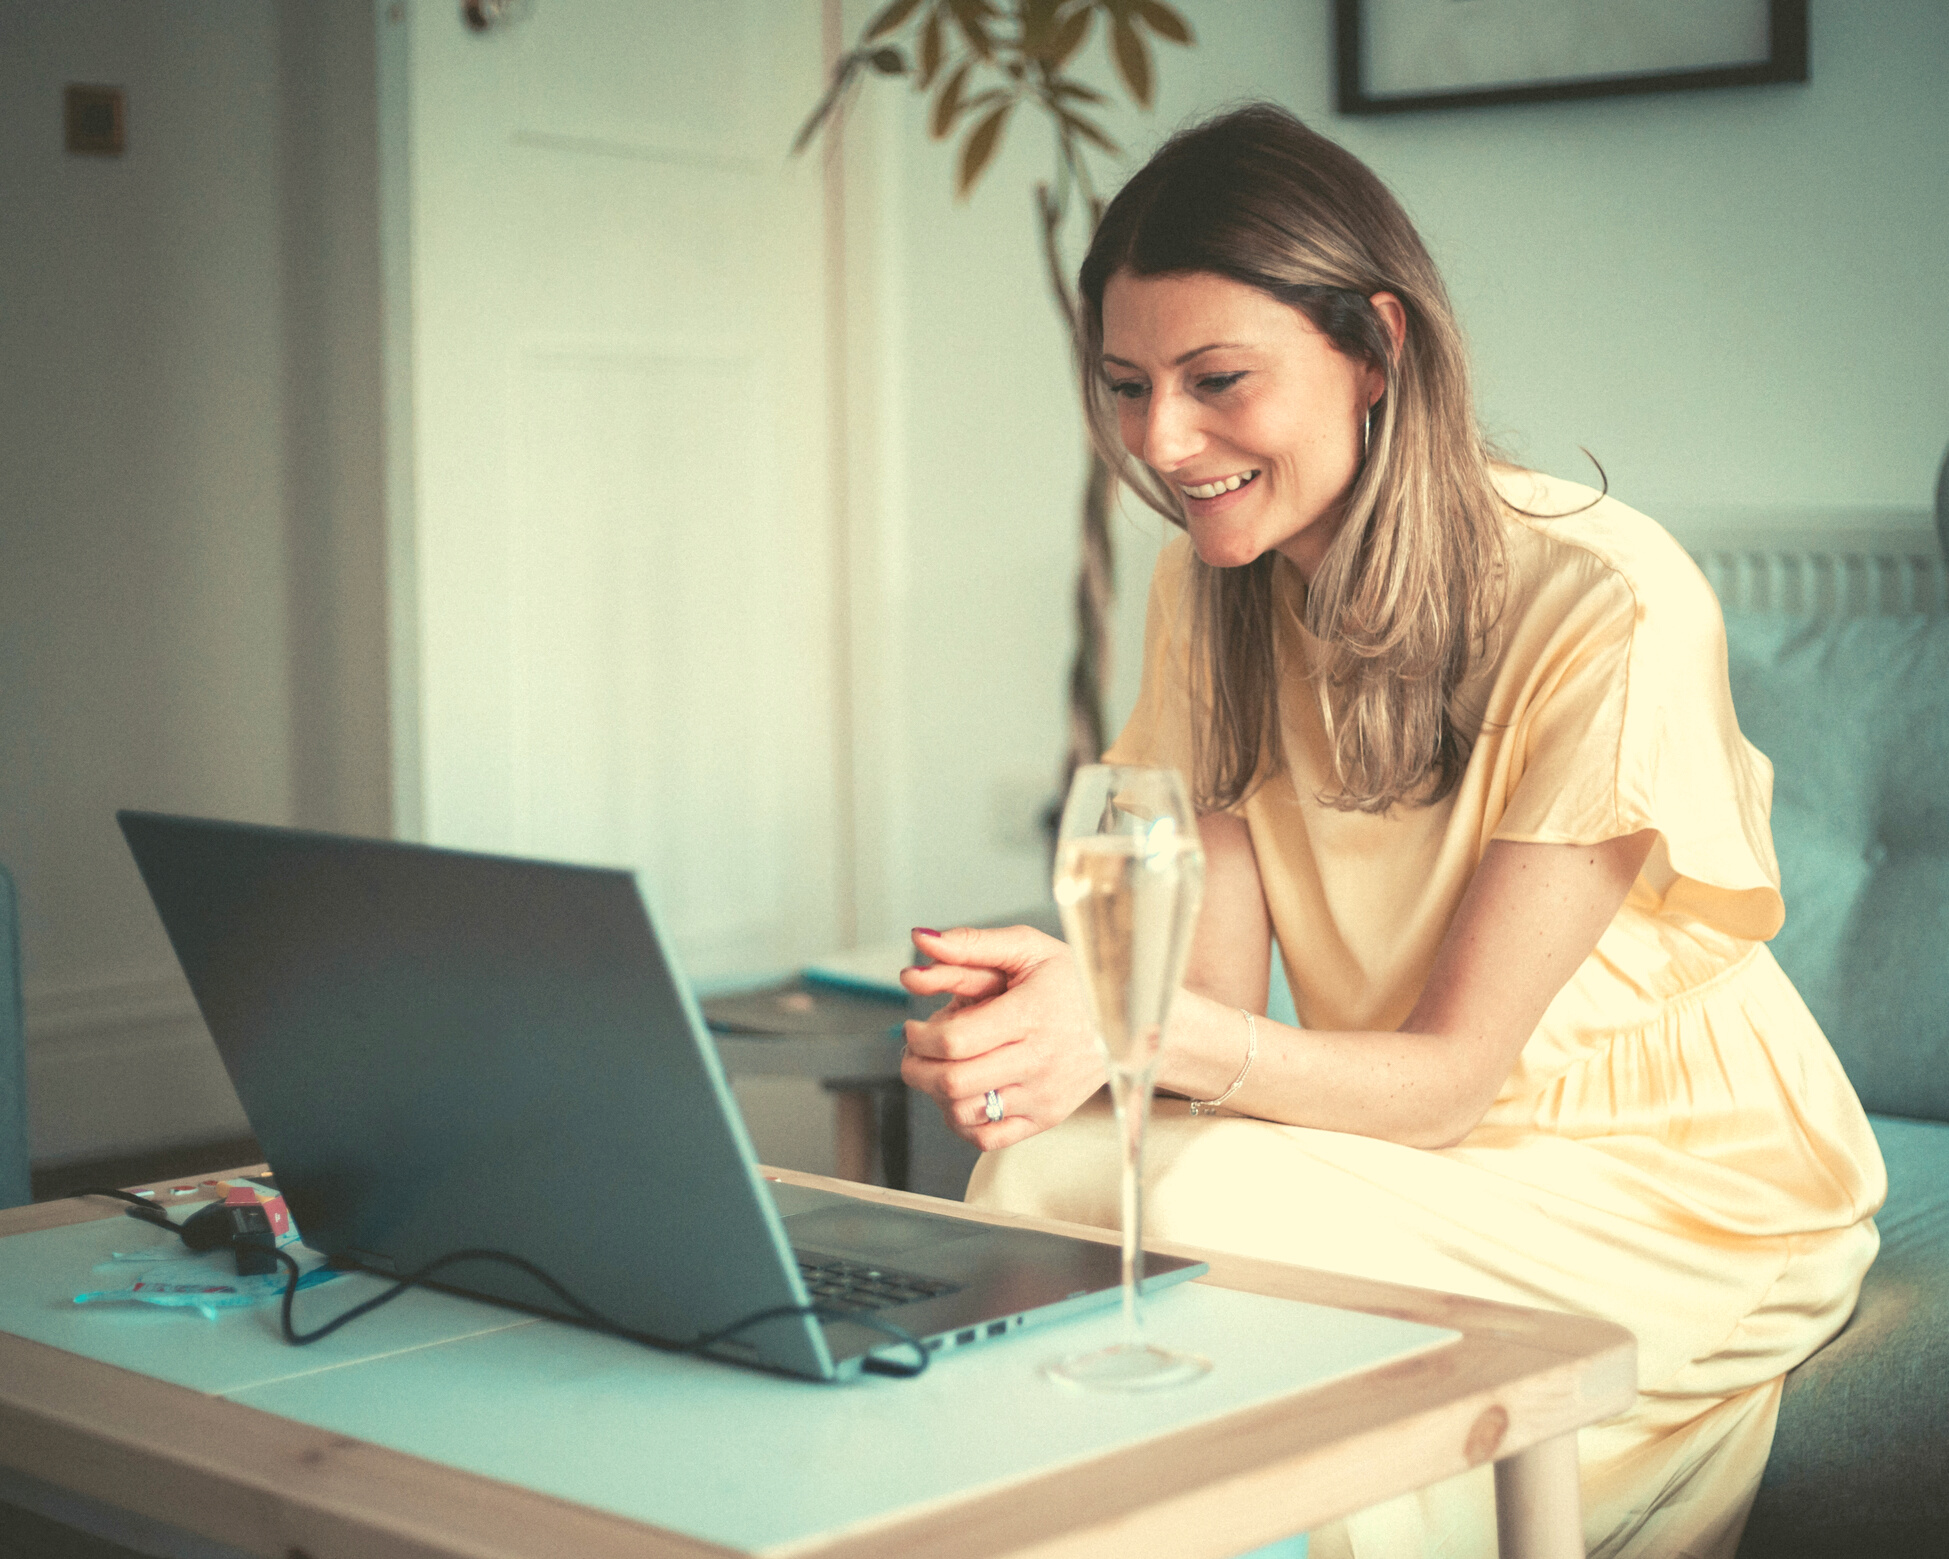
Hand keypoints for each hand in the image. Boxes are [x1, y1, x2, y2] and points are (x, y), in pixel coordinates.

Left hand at [899, 925, 1105, 1151]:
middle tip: (913, 1051)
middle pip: (953, 1081)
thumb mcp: (1028, 948)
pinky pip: (987, 1138)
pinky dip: (961, 1122)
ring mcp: (1043, 1094)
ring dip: (934, 1094)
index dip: (919, 1037)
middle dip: (916, 1067)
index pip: (954, 1041)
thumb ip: (971, 944)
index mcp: (1031, 1014)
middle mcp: (1039, 1060)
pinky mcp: (1046, 1118)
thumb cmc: (1073, 980)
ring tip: (938, 1069)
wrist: (1130, 1021)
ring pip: (964, 1113)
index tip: (914, 1027)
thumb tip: (920, 939)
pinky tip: (962, 1095)